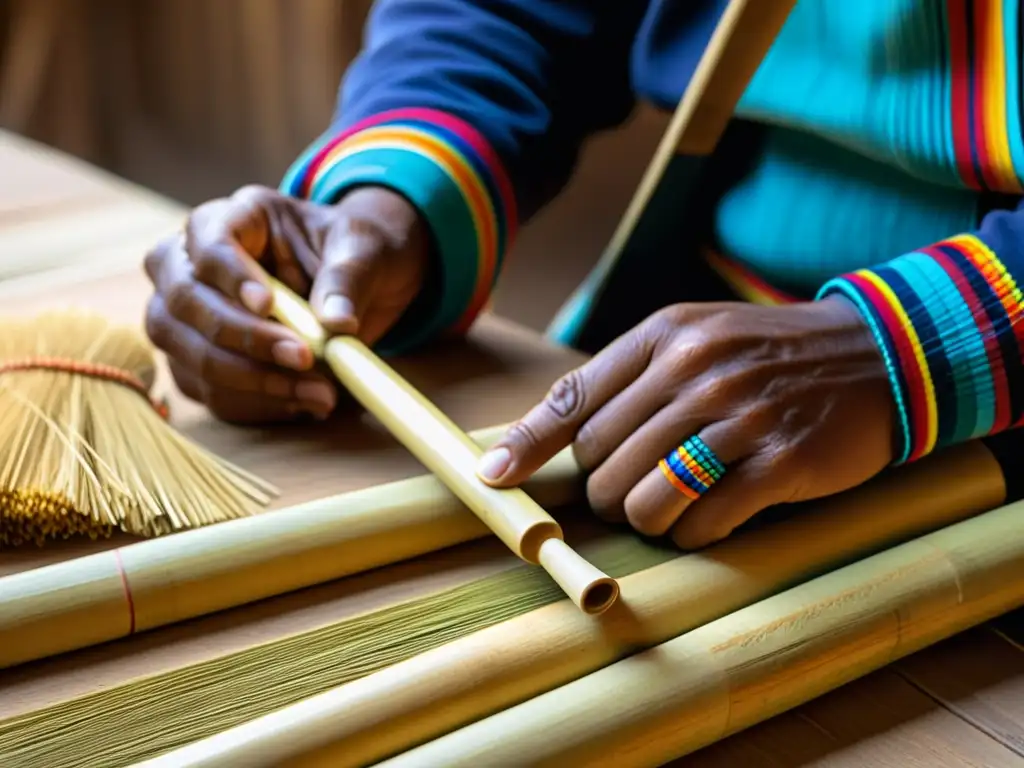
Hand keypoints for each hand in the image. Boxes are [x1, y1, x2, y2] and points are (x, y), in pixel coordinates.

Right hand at [143, 184, 429, 422]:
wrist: (366, 286)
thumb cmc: (357, 253)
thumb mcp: (365, 250)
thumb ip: (348, 278)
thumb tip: (335, 324)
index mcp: (236, 217)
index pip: (207, 242)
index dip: (229, 276)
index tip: (268, 305)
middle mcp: (195, 263)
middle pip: (183, 302)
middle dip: (245, 338)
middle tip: (305, 358)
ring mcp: (188, 317)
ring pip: (189, 354)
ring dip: (253, 382)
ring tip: (321, 393)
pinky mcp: (199, 362)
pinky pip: (211, 393)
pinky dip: (258, 405)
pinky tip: (305, 404)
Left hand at [476, 299, 896, 548]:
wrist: (877, 353)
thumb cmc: (767, 354)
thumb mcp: (695, 339)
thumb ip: (628, 379)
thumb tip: (551, 436)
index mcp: (666, 337)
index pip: (573, 399)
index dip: (526, 445)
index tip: (493, 478)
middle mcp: (696, 372)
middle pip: (602, 463)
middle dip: (606, 491)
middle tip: (635, 490)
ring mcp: (740, 416)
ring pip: (643, 501)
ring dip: (647, 519)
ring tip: (671, 506)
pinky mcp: (780, 461)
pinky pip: (702, 522)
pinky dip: (694, 532)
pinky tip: (714, 514)